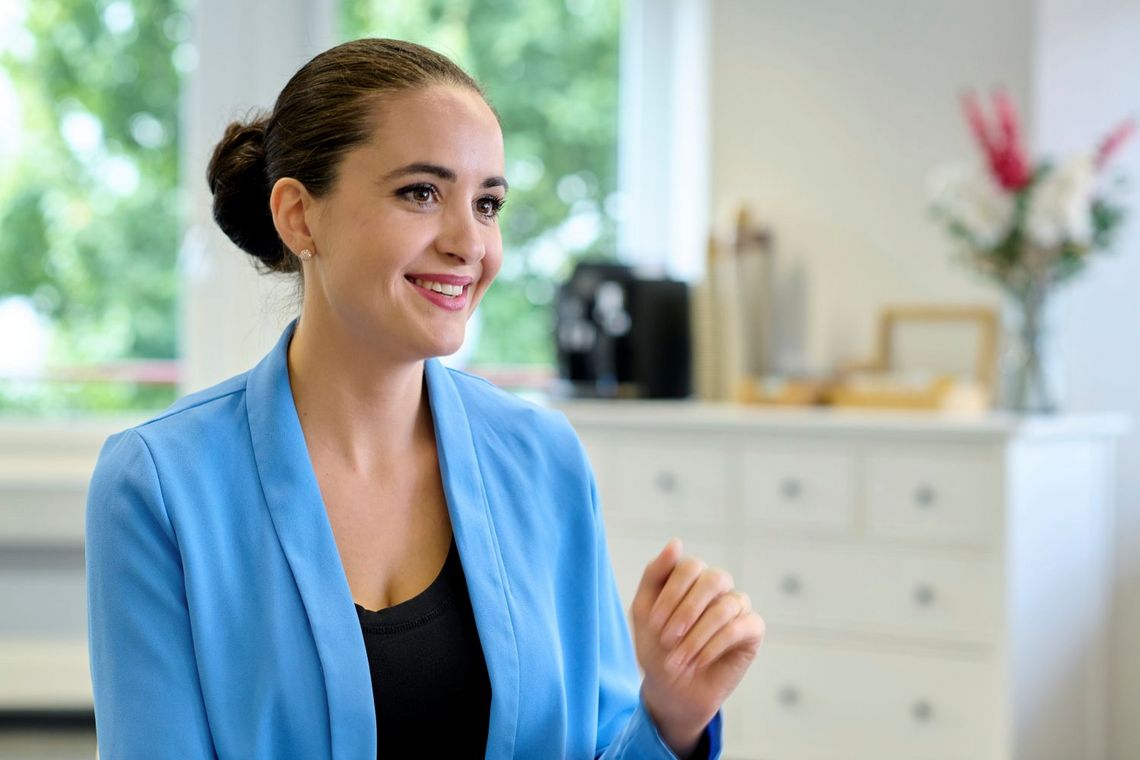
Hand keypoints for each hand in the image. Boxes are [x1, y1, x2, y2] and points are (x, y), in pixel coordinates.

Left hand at [630, 539, 764, 756]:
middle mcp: (717, 585)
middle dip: (686, 611)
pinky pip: (739, 628)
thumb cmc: (657, 646)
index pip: (690, 566)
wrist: (672, 689)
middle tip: (667, 639)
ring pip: (725, 607)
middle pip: (713, 579)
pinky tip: (697, 662)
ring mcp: (737, 605)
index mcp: (691, 576)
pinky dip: (713, 646)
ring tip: (677, 660)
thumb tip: (676, 542)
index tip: (652, 624)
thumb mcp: (644, 610)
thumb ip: (655, 573)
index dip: (671, 594)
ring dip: (696, 637)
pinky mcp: (752, 629)